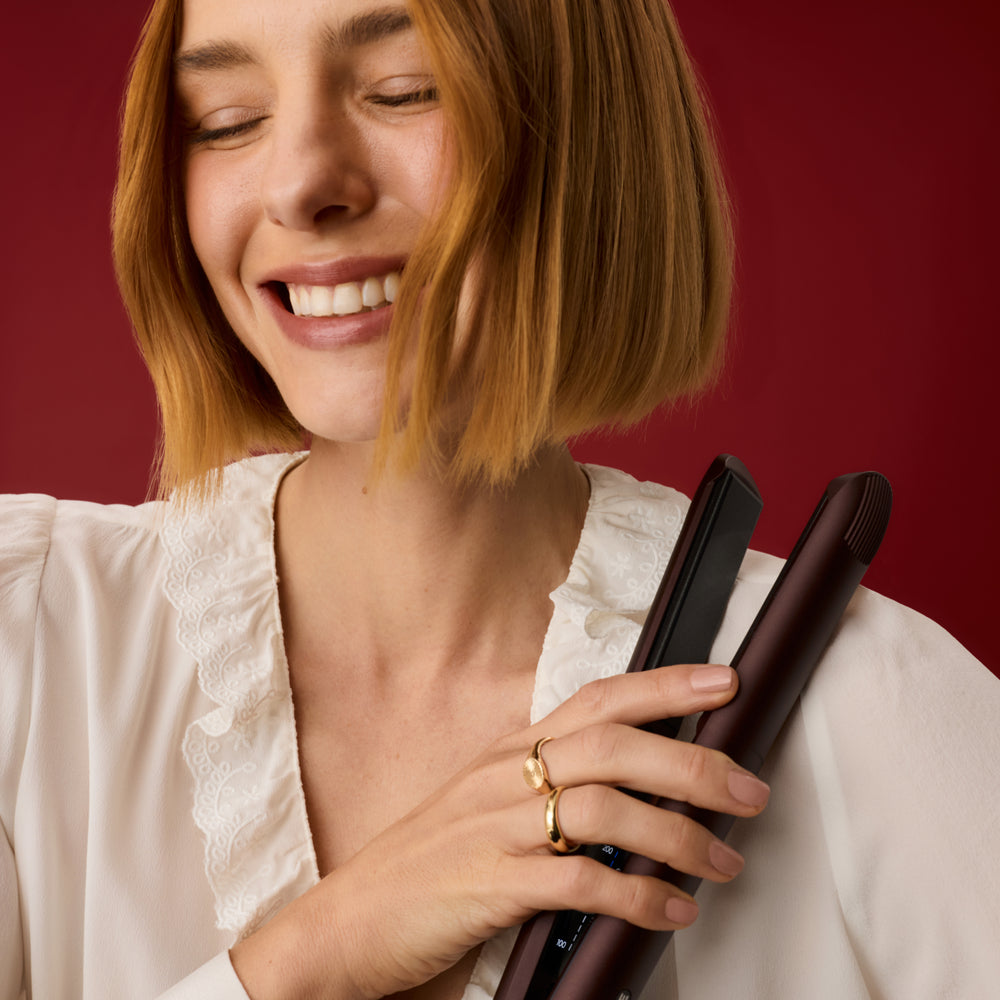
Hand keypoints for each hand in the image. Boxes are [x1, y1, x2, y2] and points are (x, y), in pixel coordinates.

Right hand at [230, 663, 768, 998]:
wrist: (349, 923)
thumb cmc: (430, 864)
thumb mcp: (487, 806)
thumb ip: (550, 788)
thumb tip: (635, 793)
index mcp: (510, 750)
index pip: (598, 699)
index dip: (664, 686)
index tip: (724, 682)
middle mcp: (506, 775)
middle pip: (613, 746)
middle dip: (692, 765)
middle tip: (750, 792)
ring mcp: (495, 827)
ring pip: (603, 810)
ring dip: (675, 836)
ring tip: (723, 863)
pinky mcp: (488, 883)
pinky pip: (577, 883)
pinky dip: (636, 898)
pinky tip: (671, 913)